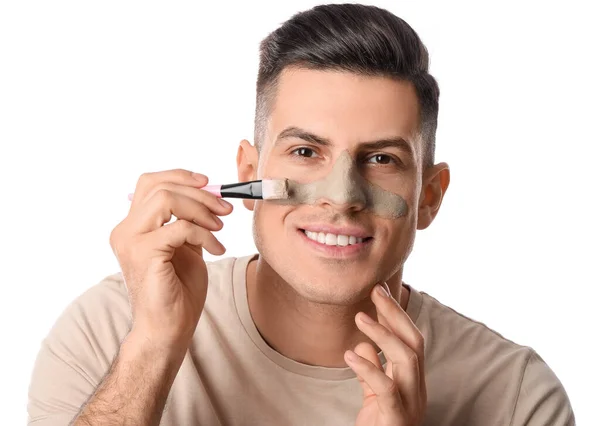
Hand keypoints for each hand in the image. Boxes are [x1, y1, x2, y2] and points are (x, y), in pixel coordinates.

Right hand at [109, 169, 232, 349]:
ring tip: (220, 229)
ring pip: (166, 198)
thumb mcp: (186, 247)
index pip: (150, 183)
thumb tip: (210, 195)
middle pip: (159, 186)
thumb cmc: (178, 291)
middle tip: (225, 209)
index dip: (180, 176)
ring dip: (201, 209)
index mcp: (133, 226)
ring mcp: (130, 240)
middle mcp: (125, 230)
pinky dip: (204, 234)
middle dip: (199, 193)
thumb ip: (189, 221)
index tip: (209, 183)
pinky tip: (216, 250)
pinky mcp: (143, 253)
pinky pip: (180, 227)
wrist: (168, 329)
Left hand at [345, 283, 426, 425]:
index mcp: (413, 381)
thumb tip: (362, 345)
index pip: (411, 340)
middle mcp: (417, 389)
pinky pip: (386, 389)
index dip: (397, 315)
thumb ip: (371, 371)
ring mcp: (410, 403)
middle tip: (375, 291)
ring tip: (360, 316)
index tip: (380, 291)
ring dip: (383, 334)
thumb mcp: (374, 397)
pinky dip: (368, 368)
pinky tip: (350, 354)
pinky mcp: (396, 418)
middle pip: (415, 342)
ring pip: (407, 359)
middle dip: (396, 313)